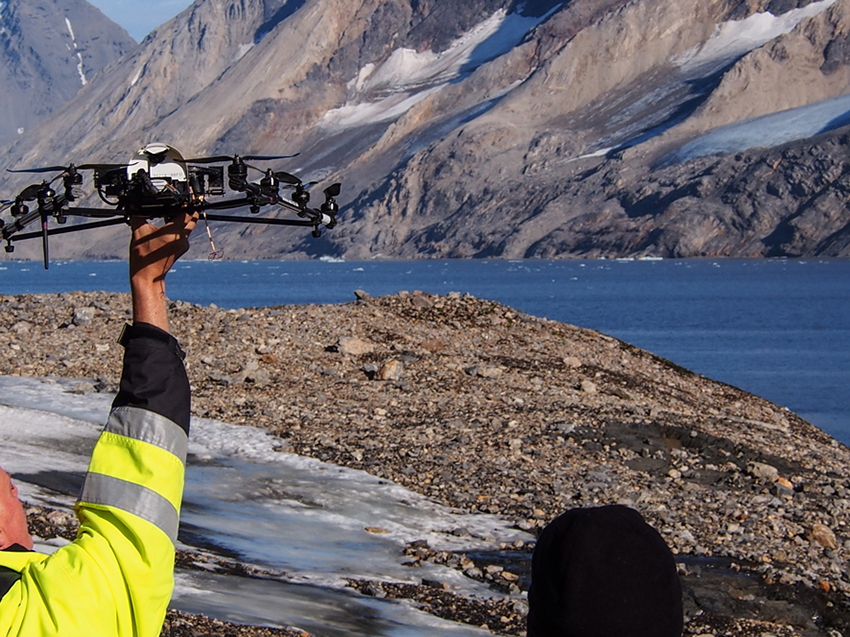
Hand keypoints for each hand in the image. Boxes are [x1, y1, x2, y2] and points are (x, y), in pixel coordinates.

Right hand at [129, 212, 197, 331]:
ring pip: (187, 225)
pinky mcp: (180, 248)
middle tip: (177, 200)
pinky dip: (176, 226)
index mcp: (176, 231)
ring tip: (167, 210)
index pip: (189, 211)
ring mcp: (183, 244)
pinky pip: (181, 233)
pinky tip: (164, 223)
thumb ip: (138, 214)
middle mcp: (183, 238)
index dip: (188, 201)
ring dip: (180, 217)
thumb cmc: (144, 257)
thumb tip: (134, 204)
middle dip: (185, 208)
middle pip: (191, 217)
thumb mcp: (138, 231)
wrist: (147, 276)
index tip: (187, 194)